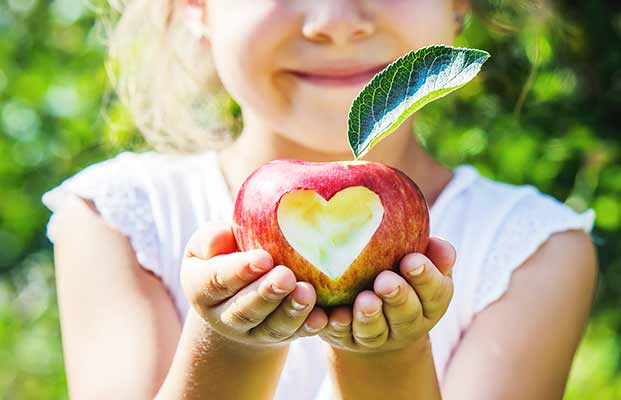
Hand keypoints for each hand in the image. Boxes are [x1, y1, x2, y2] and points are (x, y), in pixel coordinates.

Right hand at [181, 222, 327, 346]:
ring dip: (291, 311)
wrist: (239, 289)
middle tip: (286, 276)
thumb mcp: (209, 244)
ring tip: (307, 293)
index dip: (238, 271)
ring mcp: (253, 331)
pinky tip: (322, 316)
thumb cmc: (225, 254)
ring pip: (272, 327)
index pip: (216, 281)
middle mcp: (224, 316)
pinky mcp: (280, 336)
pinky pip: (295, 335)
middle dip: (267, 293)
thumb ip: (211, 239)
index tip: (263, 258)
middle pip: (245, 310)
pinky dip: (309, 327)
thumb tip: (221, 238)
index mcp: (201, 288)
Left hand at [319, 237, 455, 352]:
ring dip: (369, 316)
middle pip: (406, 315)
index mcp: (430, 304)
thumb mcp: (421, 263)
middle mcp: (406, 325)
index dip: (425, 277)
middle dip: (397, 297)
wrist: (374, 315)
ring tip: (365, 300)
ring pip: (375, 330)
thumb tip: (441, 246)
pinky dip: (339, 325)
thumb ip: (433, 254)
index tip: (411, 260)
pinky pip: (343, 335)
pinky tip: (336, 315)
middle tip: (386, 282)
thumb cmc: (402, 274)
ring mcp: (377, 336)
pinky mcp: (347, 340)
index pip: (435, 293)